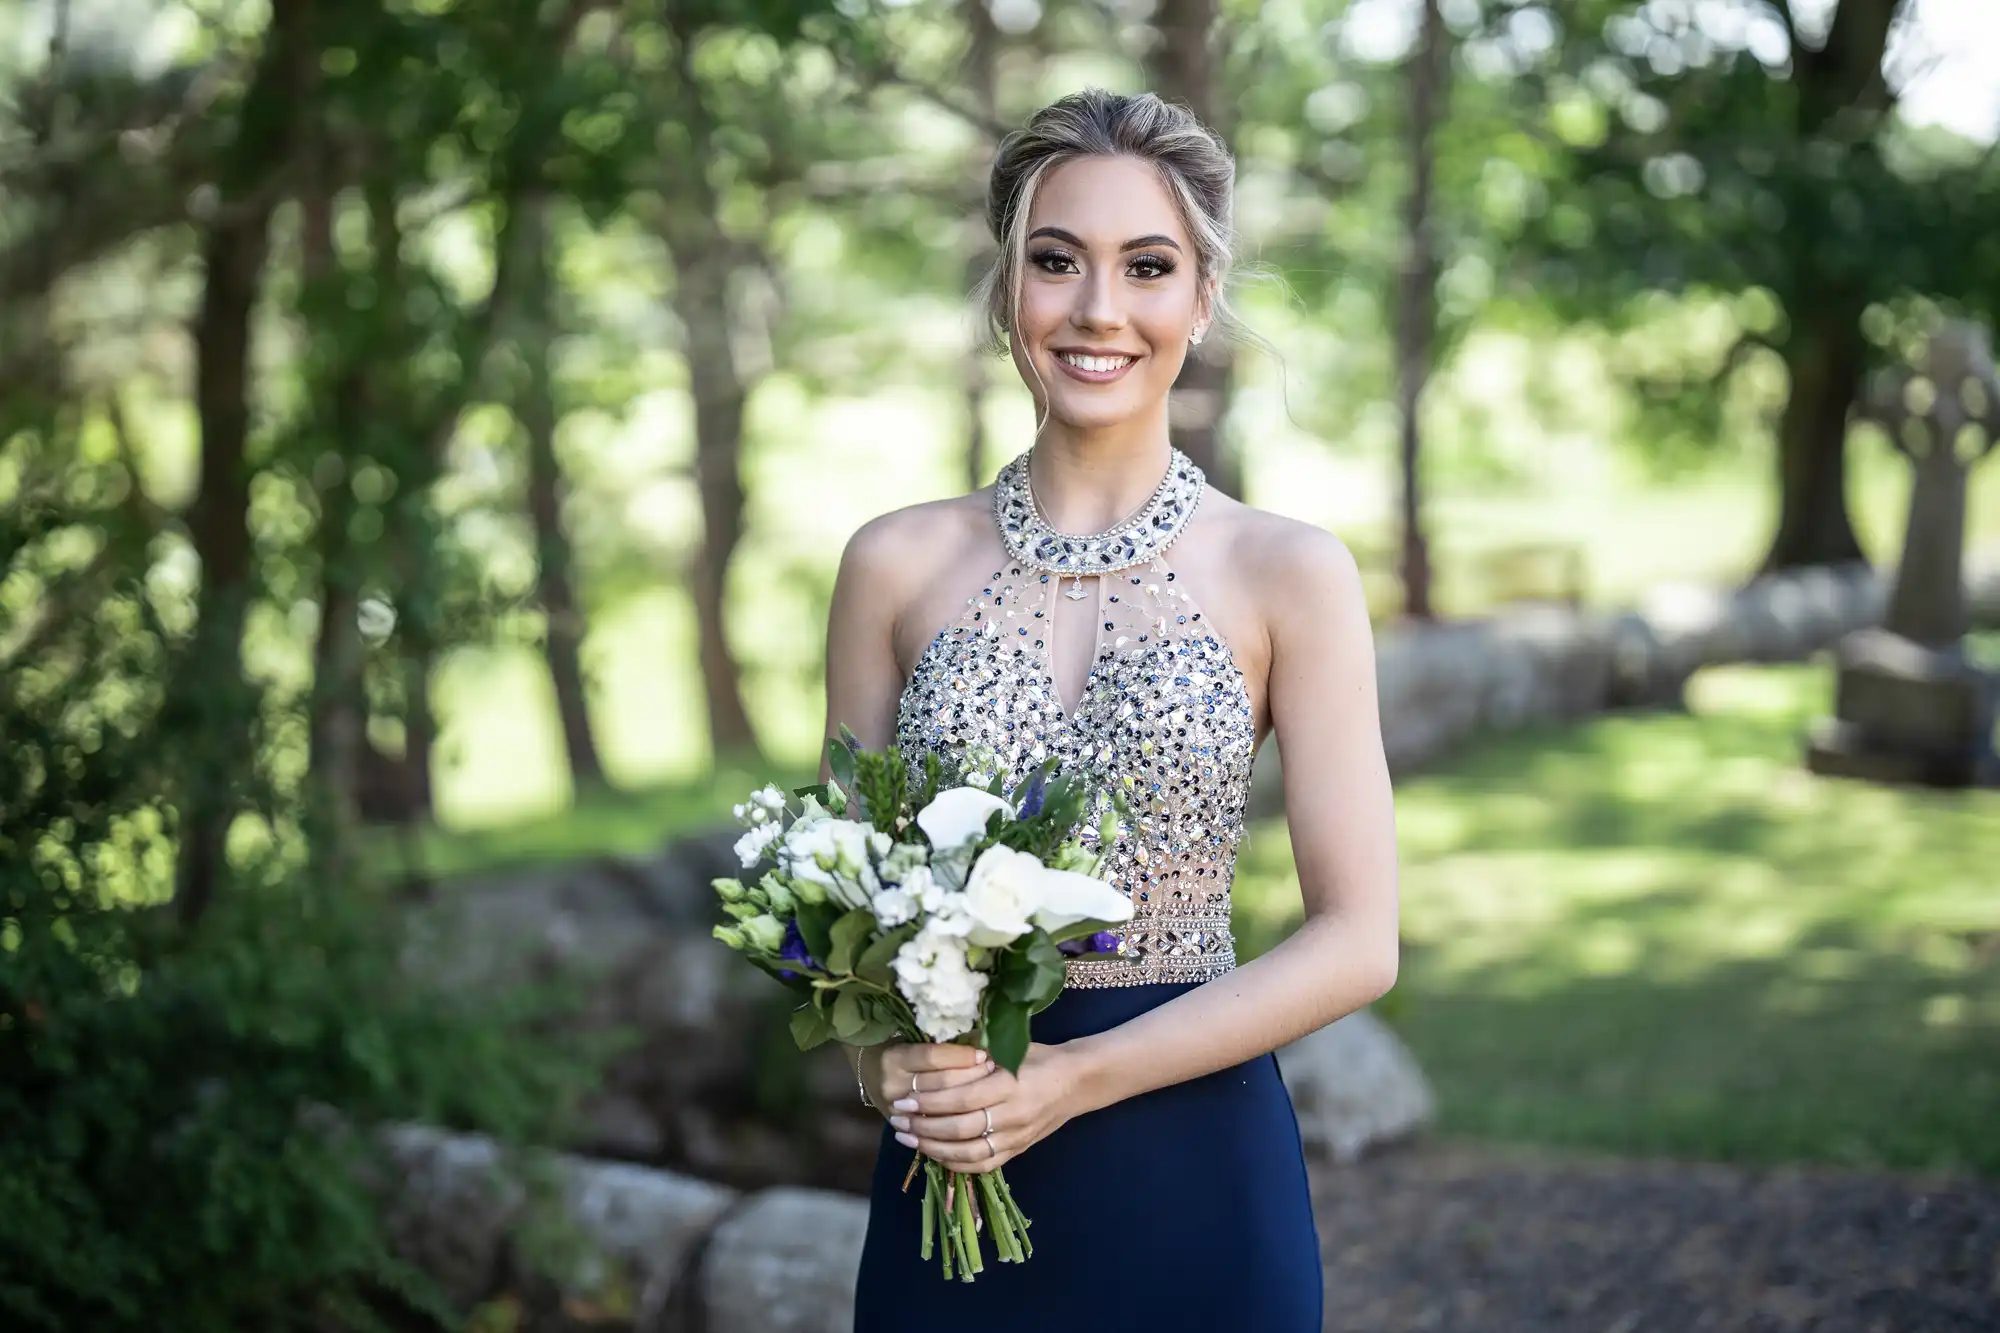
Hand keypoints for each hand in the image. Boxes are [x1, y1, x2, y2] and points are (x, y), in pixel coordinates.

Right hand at [861, 1041, 991, 1119]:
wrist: (868, 1070)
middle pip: (940, 1083)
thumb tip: (981, 1040)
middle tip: (995, 1071)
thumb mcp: (913, 1038)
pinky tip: (976, 1113)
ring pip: (941, 1109)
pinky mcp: (905, 1129)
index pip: (932, 1057)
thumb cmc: (897, 1046)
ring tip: (991, 1089)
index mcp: (894, 1058)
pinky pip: (937, 1130)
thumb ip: (941, 1043)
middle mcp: (893, 1086)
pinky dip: (958, 1122)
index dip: (960, 1055)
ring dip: (969, 1098)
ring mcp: (897, 1112)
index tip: (983, 1053)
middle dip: (971, 1077)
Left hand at [888, 1042, 1076, 1173]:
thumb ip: (974, 1053)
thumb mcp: (1009, 1046)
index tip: (905, 1099)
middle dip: (925, 1126)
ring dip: (934, 1148)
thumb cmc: (1038, 1057)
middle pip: (962, 1128)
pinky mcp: (1019, 1150)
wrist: (1076, 1082)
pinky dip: (956, 1163)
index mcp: (1011, 1084)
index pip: (963, 1098)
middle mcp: (1015, 1114)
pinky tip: (934, 1154)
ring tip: (908, 1139)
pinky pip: (984, 1164)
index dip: (931, 1101)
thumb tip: (931, 1052)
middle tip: (898, 1120)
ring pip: (969, 1152)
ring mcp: (1018, 1136)